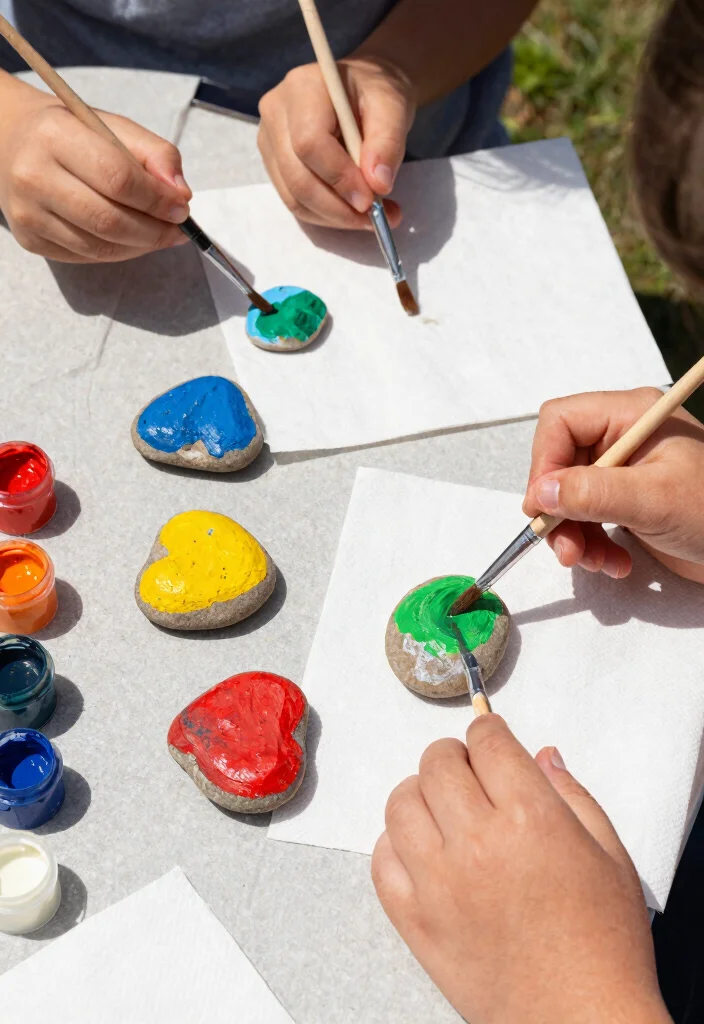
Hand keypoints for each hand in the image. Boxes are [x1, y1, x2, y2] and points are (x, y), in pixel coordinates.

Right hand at [0, 88, 191, 261]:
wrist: (12, 141)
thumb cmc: (72, 133)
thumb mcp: (114, 127)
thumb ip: (155, 153)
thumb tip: (180, 195)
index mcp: (54, 135)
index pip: (118, 178)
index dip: (157, 200)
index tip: (182, 208)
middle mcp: (33, 175)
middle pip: (109, 221)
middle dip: (154, 231)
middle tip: (178, 229)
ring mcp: (27, 213)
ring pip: (100, 248)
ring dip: (141, 246)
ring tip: (160, 234)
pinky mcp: (30, 240)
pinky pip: (86, 257)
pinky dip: (119, 253)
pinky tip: (132, 239)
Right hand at [258, 56, 413, 228]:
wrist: (359, 91)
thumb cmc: (375, 92)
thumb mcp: (393, 106)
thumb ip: (388, 142)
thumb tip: (378, 184)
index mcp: (303, 88)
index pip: (309, 143)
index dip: (339, 178)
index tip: (369, 200)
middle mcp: (276, 112)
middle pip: (298, 176)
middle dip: (338, 207)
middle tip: (375, 218)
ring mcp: (269, 140)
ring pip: (294, 197)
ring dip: (334, 217)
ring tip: (370, 217)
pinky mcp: (274, 164)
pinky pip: (295, 202)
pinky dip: (326, 215)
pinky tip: (351, 212)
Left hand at [372, 716, 670, 1023]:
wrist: (579, 1022)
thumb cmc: (603, 946)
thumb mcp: (609, 856)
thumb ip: (571, 795)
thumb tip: (540, 755)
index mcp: (530, 818)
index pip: (487, 742)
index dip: (489, 732)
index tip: (491, 739)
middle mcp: (477, 843)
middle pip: (436, 763)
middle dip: (454, 756)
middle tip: (470, 772)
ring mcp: (438, 883)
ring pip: (400, 803)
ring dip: (420, 794)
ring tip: (444, 809)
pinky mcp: (415, 921)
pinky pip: (381, 860)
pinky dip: (394, 844)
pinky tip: (422, 850)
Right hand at [523, 388, 703, 582]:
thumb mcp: (652, 500)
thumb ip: (592, 494)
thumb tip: (539, 494)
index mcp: (630, 416)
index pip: (560, 422)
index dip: (544, 464)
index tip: (543, 508)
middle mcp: (623, 437)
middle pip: (560, 464)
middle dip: (560, 511)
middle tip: (567, 550)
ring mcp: (625, 471)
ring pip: (570, 497)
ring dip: (575, 536)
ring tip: (596, 563)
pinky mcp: (628, 501)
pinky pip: (589, 518)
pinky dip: (594, 545)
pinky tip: (615, 563)